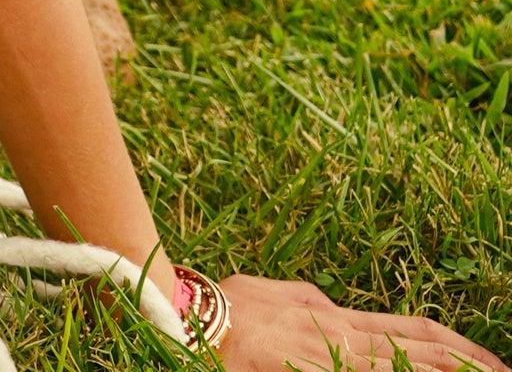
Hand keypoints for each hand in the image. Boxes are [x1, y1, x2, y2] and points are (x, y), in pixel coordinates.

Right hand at [218, 272, 503, 370]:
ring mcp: (322, 355)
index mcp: (331, 316)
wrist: (177, 318)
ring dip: (440, 371)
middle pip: (419, 351)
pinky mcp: (303, 366)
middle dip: (468, 366)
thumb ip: (306, 303)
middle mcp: (336, 334)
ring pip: (396, 364)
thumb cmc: (217, 308)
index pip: (413, 331)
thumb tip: (330, 308)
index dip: (459, 347)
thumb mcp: (269, 295)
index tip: (495, 363)